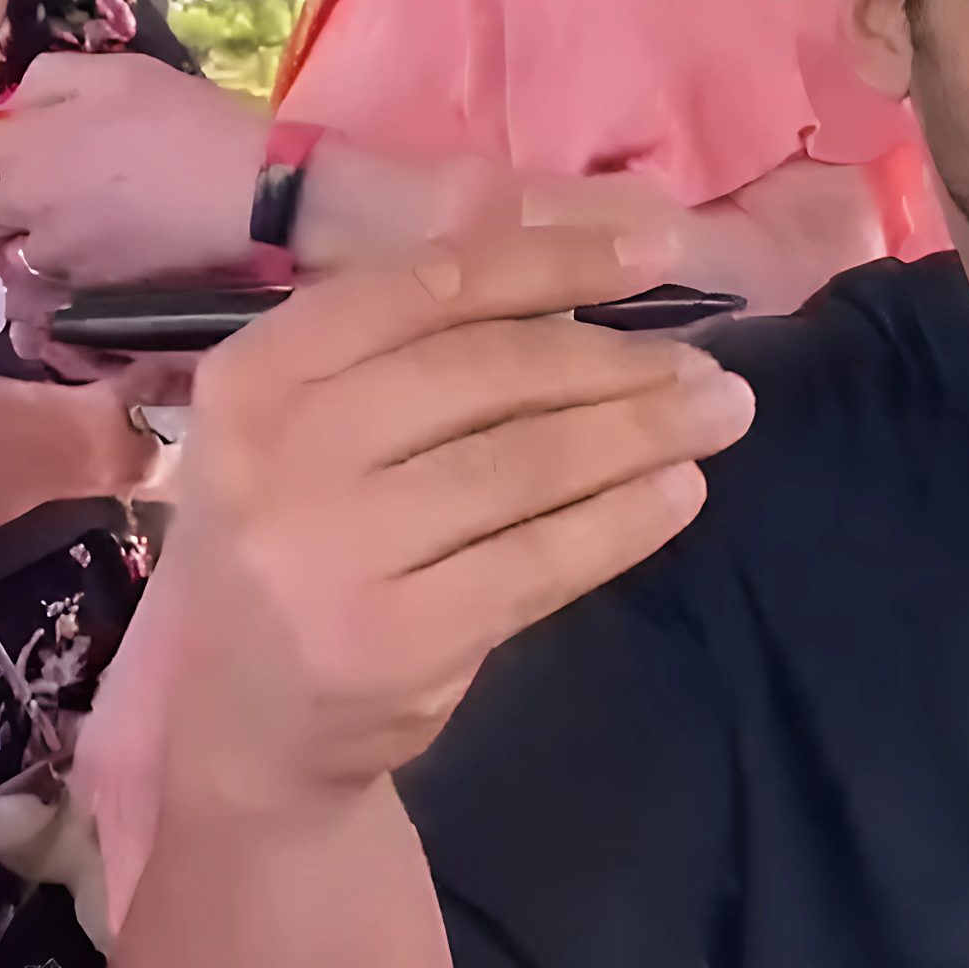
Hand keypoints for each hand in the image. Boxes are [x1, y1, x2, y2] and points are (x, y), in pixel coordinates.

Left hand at [0, 52, 268, 286]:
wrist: (250, 194)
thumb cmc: (188, 121)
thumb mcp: (120, 71)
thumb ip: (52, 79)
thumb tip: (19, 106)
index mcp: (18, 146)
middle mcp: (21, 204)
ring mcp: (54, 253)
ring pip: (5, 259)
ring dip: (12, 249)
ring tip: (44, 240)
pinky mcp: (90, 289)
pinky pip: (49, 290)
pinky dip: (50, 281)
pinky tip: (74, 267)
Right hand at [154, 226, 755, 815]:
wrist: (245, 723)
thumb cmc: (304, 538)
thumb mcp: (314, 424)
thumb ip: (415, 335)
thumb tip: (569, 244)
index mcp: (260, 375)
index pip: (431, 286)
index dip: (556, 261)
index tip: (659, 251)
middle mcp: (283, 453)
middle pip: (492, 372)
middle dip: (620, 361)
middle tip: (709, 364)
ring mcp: (335, 550)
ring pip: (528, 463)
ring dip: (645, 431)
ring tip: (723, 414)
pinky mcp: (396, 636)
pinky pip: (542, 557)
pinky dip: (625, 519)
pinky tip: (681, 492)